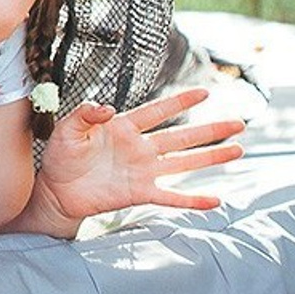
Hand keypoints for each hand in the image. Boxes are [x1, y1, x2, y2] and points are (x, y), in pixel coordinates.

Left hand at [34, 86, 245, 227]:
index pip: (156, 111)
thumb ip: (84, 114)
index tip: (204, 93)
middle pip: (181, 136)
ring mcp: (143, 171)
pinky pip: (171, 197)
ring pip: (184, 163)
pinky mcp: (139, 193)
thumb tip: (107, 107)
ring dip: (211, 157)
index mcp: (122, 128)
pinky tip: (215, 201)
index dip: (179, 102)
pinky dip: (192, 200)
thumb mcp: (67, 128)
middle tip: (239, 122)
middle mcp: (139, 148)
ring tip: (238, 150)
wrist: (55, 189)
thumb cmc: (61, 156)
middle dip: (209, 129)